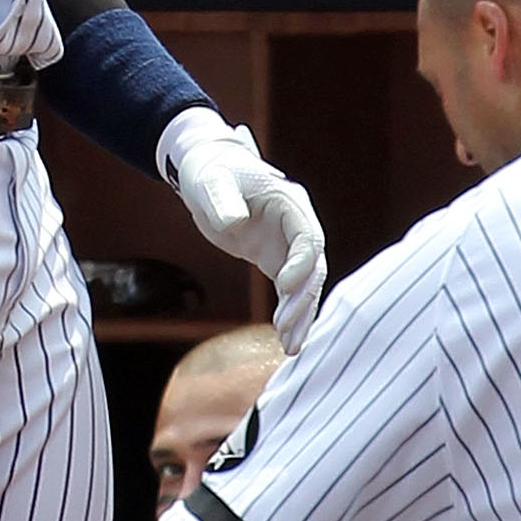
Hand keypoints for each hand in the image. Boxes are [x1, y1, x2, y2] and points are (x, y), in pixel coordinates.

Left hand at [159, 112, 327, 347]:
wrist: (208, 173)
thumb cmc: (211, 173)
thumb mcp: (212, 183)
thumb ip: (223, 201)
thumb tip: (234, 222)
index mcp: (290, 204)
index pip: (308, 237)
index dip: (301, 263)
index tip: (284, 286)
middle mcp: (297, 226)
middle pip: (313, 267)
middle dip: (302, 299)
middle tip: (285, 328)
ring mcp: (288, 245)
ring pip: (306, 285)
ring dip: (301, 315)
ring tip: (291, 347)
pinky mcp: (275, 259)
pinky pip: (290, 292)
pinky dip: (290, 315)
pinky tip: (287, 341)